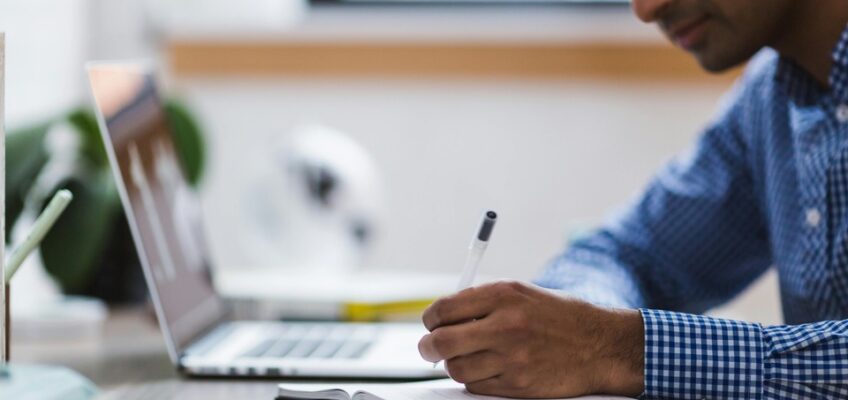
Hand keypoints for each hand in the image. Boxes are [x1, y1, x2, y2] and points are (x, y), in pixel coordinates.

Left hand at [418, 281, 643, 397]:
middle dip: (428, 347)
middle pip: (441, 342)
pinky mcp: (518, 385)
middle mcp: (505, 325)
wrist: (600, 345)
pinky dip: (475, 380)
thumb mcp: (521, 293)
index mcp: (503, 295)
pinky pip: (476, 386)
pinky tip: (488, 369)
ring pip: (456, 368)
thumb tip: (442, 317)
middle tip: (430, 348)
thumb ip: (482, 302)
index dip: (430, 319)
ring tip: (466, 357)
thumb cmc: (559, 317)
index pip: (443, 309)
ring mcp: (512, 357)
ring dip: (454, 364)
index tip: (431, 324)